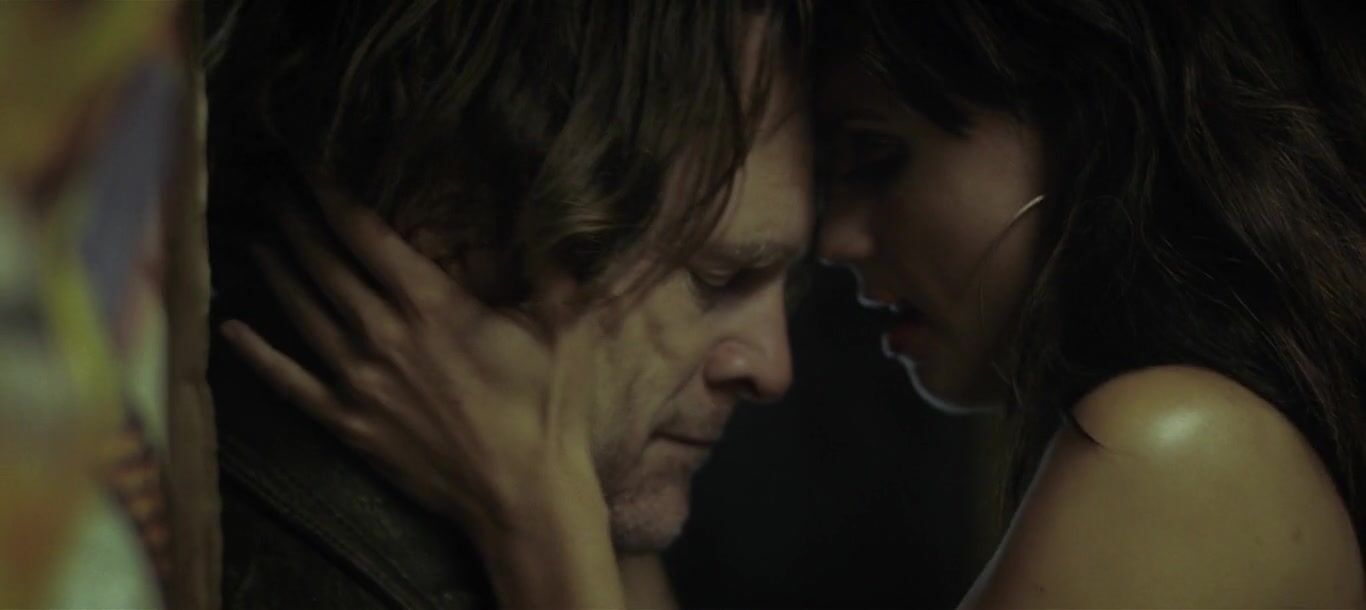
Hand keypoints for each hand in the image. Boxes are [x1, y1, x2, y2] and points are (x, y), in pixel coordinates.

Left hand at [219, 182, 607, 539]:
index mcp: (432, 305)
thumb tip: (546, 215)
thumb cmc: (547, 409)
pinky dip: (259, 355)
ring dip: (278, 270)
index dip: (332, 194)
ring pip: (303, 312)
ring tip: (259, 237)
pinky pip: (291, 383)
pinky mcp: (350, 424)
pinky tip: (233, 328)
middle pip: (325, 265)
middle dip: (297, 221)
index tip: (309, 164)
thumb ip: (547, 267)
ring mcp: (360, 382)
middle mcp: (384, 335)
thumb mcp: (562, 325)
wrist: (524, 495)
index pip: (366, 234)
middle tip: (275, 189)